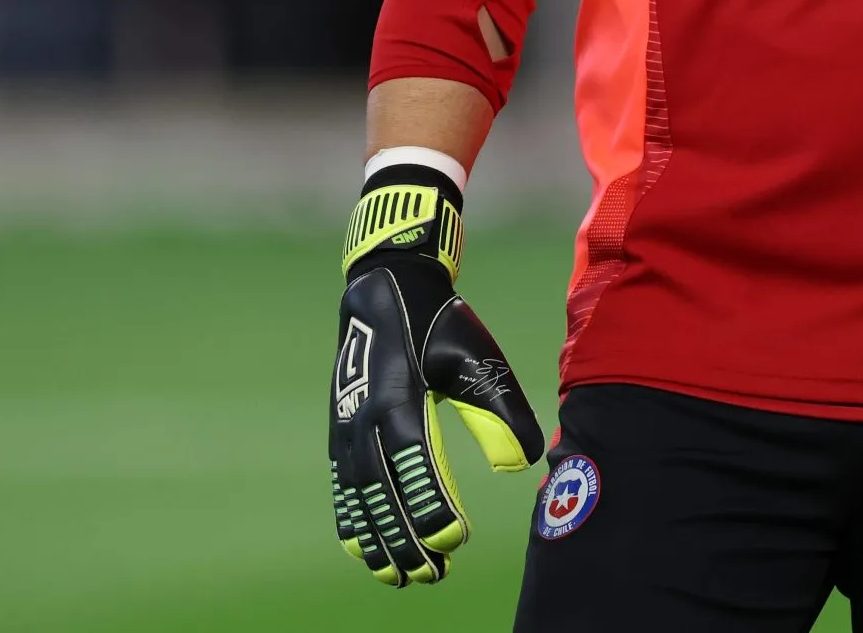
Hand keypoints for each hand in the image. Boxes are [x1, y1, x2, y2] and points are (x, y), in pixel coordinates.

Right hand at [329, 169, 543, 586]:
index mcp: (400, 396)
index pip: (415, 465)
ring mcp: (346, 424)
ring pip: (358, 495)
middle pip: (382, 491)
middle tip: (431, 575)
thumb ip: (499, 410)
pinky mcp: (340, 427)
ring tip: (400, 576)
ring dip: (378, 539)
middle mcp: (365, 415)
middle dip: (405, 537)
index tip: (454, 540)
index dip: (431, 505)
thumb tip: (521, 463)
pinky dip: (352, 520)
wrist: (386, 285)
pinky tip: (365, 549)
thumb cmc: (439, 322)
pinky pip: (343, 484)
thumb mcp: (475, 357)